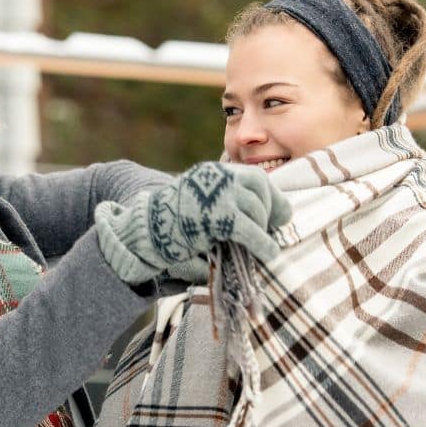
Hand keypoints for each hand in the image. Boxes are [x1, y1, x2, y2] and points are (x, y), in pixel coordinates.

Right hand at [94, 162, 288, 283]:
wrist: (146, 230)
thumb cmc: (173, 223)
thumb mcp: (202, 203)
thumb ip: (227, 204)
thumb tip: (262, 221)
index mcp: (214, 172)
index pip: (254, 177)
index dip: (271, 197)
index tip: (280, 215)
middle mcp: (218, 177)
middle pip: (259, 189)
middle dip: (271, 211)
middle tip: (274, 230)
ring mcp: (218, 194)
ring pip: (256, 209)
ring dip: (264, 230)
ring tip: (267, 247)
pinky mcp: (217, 216)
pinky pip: (249, 228)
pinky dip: (262, 242)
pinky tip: (267, 254)